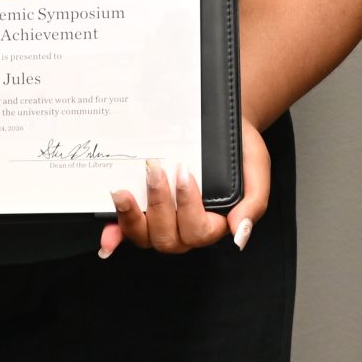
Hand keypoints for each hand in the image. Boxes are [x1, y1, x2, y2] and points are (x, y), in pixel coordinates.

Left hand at [100, 118, 268, 257]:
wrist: (221, 123)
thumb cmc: (239, 148)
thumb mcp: (257, 170)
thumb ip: (253, 204)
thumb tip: (238, 234)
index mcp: (212, 222)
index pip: (199, 231)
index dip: (189, 208)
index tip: (186, 174)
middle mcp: (184, 228)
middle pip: (167, 238)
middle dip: (159, 205)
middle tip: (155, 171)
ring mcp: (161, 220)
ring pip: (144, 237)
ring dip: (131, 218)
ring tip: (122, 192)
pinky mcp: (142, 209)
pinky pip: (126, 229)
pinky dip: (115, 233)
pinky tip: (105, 232)